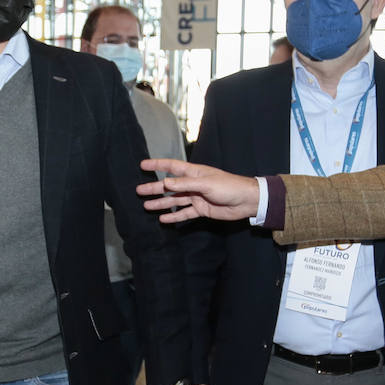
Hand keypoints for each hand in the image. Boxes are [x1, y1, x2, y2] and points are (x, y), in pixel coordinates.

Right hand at [137, 159, 260, 223]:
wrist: (246, 201)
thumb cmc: (228, 187)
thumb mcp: (206, 183)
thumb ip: (185, 184)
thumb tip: (165, 183)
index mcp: (194, 173)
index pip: (171, 167)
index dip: (157, 165)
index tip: (142, 165)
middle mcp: (193, 184)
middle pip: (169, 186)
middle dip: (154, 188)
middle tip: (138, 191)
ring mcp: (197, 197)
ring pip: (175, 200)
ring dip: (161, 203)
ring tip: (146, 206)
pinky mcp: (201, 210)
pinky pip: (184, 213)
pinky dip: (174, 216)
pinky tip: (163, 219)